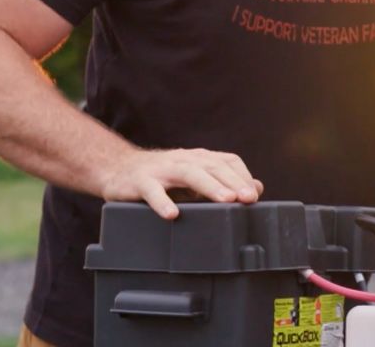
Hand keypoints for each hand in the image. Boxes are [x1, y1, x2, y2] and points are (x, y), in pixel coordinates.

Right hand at [99, 148, 263, 218]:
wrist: (118, 168)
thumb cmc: (163, 176)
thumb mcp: (195, 177)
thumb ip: (223, 182)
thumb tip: (256, 189)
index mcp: (198, 158)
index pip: (227, 161)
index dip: (242, 177)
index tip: (254, 195)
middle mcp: (183, 159)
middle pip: (212, 166)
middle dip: (233, 182)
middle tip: (248, 199)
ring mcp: (162, 169)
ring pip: (188, 173)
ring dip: (209, 186)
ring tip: (226, 200)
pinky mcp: (140, 181)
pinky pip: (152, 191)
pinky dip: (162, 202)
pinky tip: (172, 214)